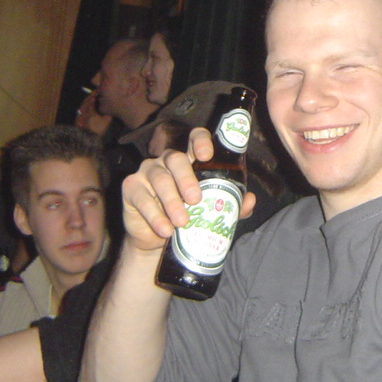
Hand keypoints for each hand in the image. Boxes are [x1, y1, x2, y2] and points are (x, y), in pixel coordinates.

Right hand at [120, 127, 255, 251]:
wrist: (157, 241)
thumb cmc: (187, 218)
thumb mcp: (211, 212)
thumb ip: (231, 204)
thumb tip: (250, 200)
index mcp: (189, 161)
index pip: (194, 139)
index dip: (200, 141)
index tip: (207, 155)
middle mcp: (166, 162)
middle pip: (175, 158)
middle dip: (187, 179)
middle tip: (196, 200)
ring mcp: (147, 173)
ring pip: (159, 179)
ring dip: (172, 202)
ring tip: (182, 222)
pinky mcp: (131, 189)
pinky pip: (142, 198)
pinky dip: (155, 216)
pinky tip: (165, 229)